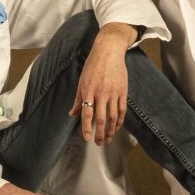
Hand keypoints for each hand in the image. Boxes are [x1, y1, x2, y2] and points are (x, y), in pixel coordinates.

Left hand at [67, 23, 133, 144]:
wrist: (109, 51)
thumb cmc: (92, 66)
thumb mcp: (81, 81)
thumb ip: (77, 99)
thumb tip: (72, 114)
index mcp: (88, 90)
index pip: (87, 114)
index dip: (87, 128)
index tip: (87, 138)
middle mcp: (101, 93)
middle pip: (101, 118)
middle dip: (100, 133)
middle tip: (99, 143)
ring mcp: (113, 92)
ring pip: (113, 116)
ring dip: (111, 130)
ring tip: (108, 138)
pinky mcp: (123, 91)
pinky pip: (122, 109)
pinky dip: (120, 120)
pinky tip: (117, 127)